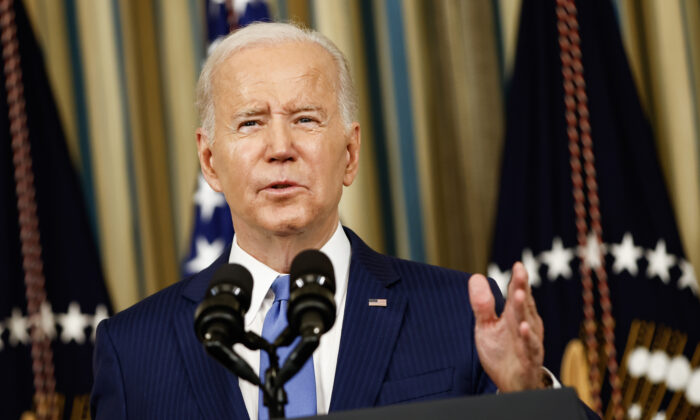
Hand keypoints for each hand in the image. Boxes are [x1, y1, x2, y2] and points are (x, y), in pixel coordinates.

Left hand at [468, 262, 544, 391]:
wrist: (511, 384)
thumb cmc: (501, 353)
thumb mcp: (486, 327)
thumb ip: (482, 304)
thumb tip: (475, 277)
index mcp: (515, 316)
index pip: (517, 294)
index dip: (518, 280)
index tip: (517, 265)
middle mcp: (526, 326)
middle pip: (523, 304)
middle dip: (521, 288)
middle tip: (520, 272)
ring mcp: (529, 343)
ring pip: (528, 323)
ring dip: (523, 309)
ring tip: (518, 295)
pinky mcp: (529, 360)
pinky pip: (530, 348)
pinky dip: (528, 338)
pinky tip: (523, 328)